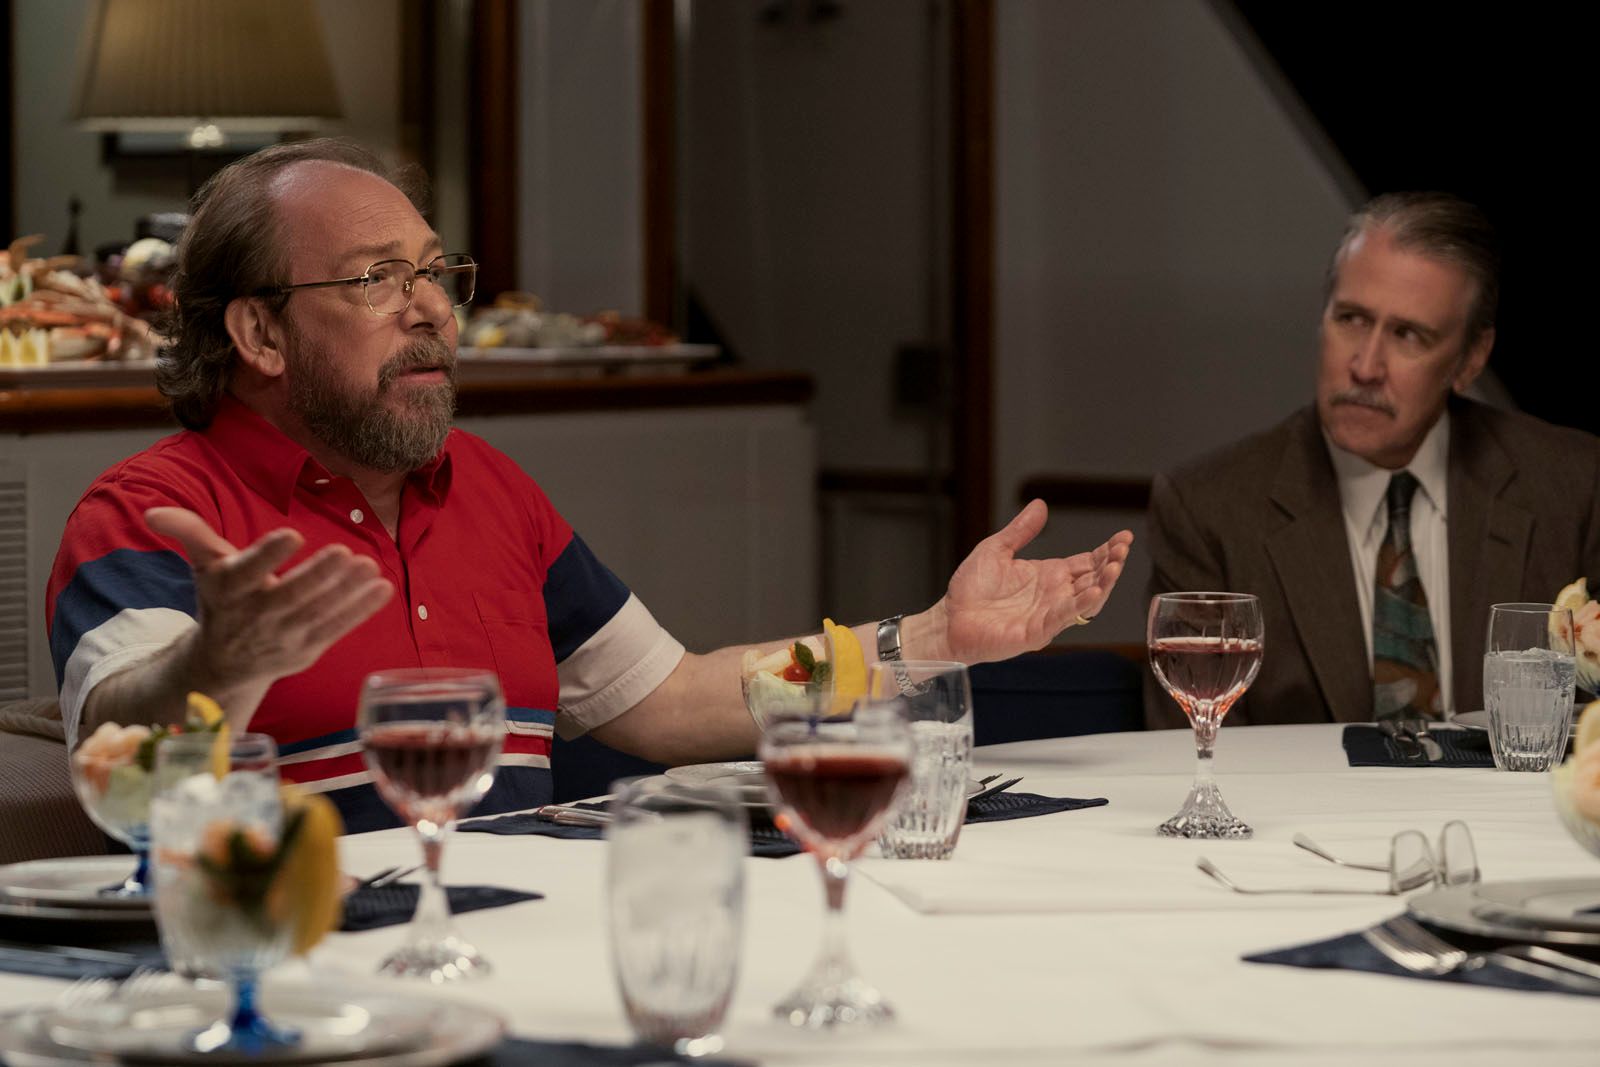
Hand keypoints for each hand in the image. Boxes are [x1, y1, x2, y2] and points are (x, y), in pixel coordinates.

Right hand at [145, 508, 394, 693]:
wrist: (225, 663)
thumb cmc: (221, 600)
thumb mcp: (204, 566)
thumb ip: (189, 534)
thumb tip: (153, 511)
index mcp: (229, 592)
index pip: (248, 572)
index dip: (269, 555)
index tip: (292, 534)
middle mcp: (256, 618)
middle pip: (290, 596)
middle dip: (318, 575)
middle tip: (344, 551)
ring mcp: (284, 638)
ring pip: (319, 614)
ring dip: (347, 591)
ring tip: (368, 566)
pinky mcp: (308, 650)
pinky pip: (338, 629)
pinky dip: (361, 610)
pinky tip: (382, 587)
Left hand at [934, 499, 1131, 663]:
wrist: (948, 619)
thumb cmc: (970, 590)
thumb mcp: (996, 550)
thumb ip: (1020, 531)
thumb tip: (1040, 504)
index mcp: (1048, 576)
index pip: (1087, 563)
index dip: (1107, 551)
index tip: (1123, 537)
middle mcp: (1054, 596)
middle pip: (1093, 580)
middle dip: (1111, 564)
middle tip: (1123, 548)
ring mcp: (1048, 615)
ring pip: (1086, 601)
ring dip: (1103, 585)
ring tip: (1115, 566)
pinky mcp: (1036, 632)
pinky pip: (1063, 618)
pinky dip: (1080, 605)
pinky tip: (1093, 591)